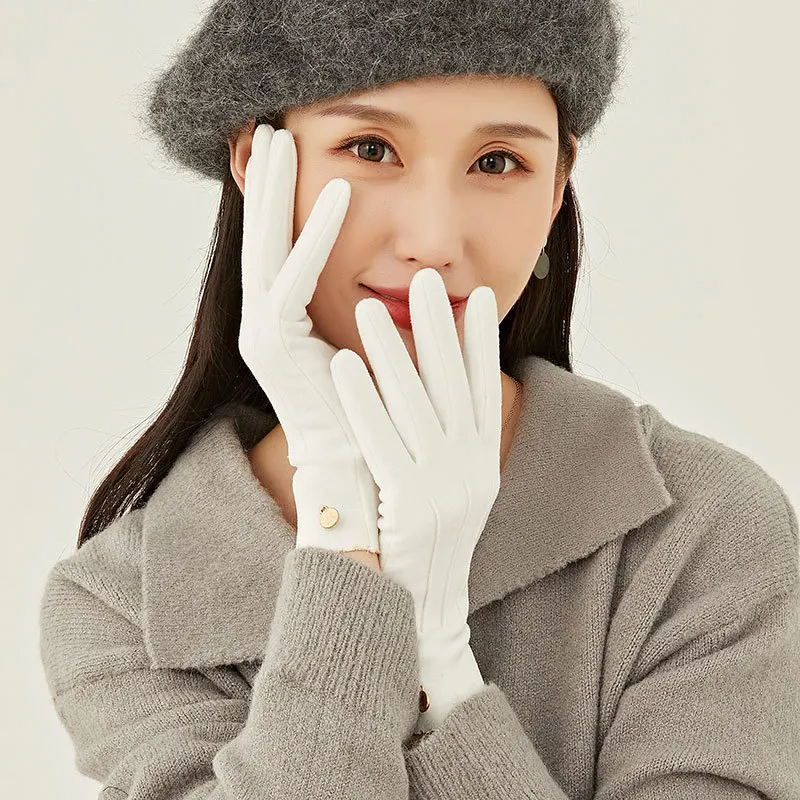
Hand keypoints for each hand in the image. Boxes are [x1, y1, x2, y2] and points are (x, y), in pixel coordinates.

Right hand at [238, 123, 380, 555]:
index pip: (278, 245)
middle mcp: (261, 321)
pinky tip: (335, 195)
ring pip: (266, 248)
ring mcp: (260, 332)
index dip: (283, 197)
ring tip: (283, 139)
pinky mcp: (273, 345)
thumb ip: (359, 299)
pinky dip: (314, 235)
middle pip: (260, 236)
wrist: (357, 467)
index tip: (293, 149)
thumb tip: (389, 263)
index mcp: (280, 320)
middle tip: (269, 126)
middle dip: (266, 182)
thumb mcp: (362, 339)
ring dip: (276, 193)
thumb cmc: (370, 406)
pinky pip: (294, 277)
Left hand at [329, 268, 502, 730]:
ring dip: (392, 353)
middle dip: (438, 329)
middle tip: (426, 281)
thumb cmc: (435, 537)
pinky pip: (380, 441)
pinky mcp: (406, 501)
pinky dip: (363, 400)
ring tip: (370, 310)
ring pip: (414, 406)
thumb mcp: (462, 486)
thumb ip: (459, 440)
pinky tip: (343, 365)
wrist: (428, 603)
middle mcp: (469, 466)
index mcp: (483, 459)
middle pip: (452, 386)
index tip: (482, 297)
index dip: (484, 341)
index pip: (485, 388)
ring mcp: (441, 484)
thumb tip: (452, 389)